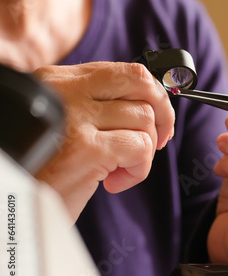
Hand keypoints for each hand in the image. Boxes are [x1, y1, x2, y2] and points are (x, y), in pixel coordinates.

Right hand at [33, 62, 174, 222]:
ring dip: (144, 152)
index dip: (153, 94)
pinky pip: (139, 149)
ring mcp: (76, 117)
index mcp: (61, 80)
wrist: (10, 204)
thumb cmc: (42, 167)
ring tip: (118, 170)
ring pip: (144, 120)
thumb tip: (150, 106)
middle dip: (163, 114)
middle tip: (159, 141)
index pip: (125, 71)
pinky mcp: (86, 148)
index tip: (158, 119)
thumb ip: (97, 106)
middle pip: (141, 84)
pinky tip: (113, 182)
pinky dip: (138, 170)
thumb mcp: (65, 123)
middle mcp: (66, 90)